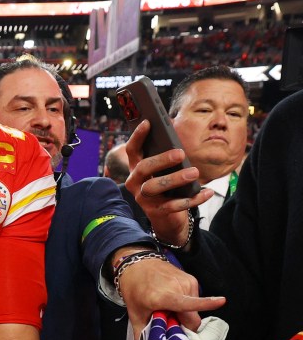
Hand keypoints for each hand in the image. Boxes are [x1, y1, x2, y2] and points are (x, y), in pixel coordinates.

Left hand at [114, 254, 223, 333]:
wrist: (137, 264)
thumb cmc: (135, 289)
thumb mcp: (134, 313)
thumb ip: (142, 332)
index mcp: (164, 296)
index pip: (188, 303)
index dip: (206, 304)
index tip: (221, 301)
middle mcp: (179, 288)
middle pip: (194, 318)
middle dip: (184, 324)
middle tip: (168, 320)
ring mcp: (187, 282)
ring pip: (195, 310)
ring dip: (184, 313)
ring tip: (167, 306)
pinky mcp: (192, 279)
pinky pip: (195, 299)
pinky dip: (186, 303)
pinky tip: (173, 298)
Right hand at [125, 122, 211, 246]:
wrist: (167, 217)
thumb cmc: (168, 186)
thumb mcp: (165, 170)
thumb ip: (167, 154)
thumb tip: (174, 131)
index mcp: (136, 168)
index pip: (133, 150)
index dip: (138, 136)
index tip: (148, 122)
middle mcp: (135, 182)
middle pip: (142, 168)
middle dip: (161, 159)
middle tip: (180, 153)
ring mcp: (143, 198)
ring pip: (154, 186)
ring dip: (175, 179)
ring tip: (194, 172)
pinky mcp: (156, 212)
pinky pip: (173, 206)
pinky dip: (192, 199)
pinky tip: (207, 192)